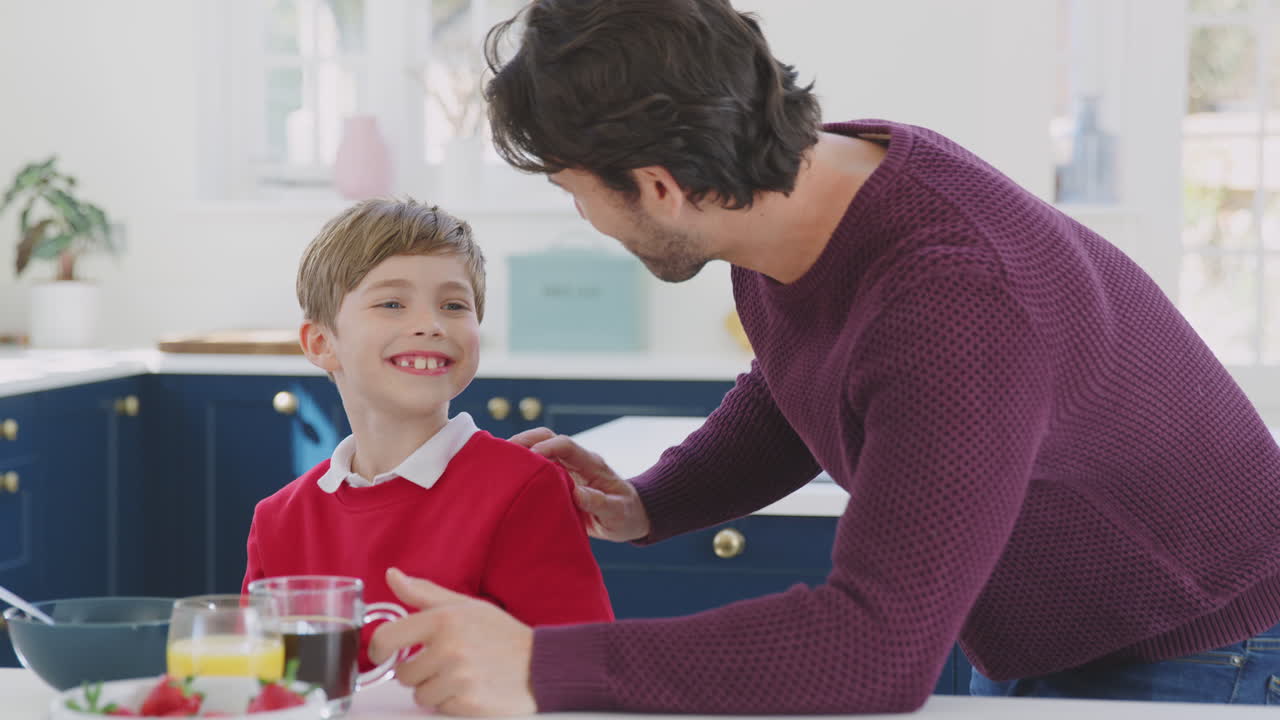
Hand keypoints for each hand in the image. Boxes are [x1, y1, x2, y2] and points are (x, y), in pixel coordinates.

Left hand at [368, 568, 535, 716]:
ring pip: (420, 694)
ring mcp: (459, 677)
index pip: (387, 638)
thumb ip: (424, 593)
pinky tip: (472, 688)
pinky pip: (440, 708)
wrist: (541, 664)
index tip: (383, 653)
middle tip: (446, 661)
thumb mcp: (465, 606)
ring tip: (461, 675)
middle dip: (420, 670)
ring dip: (436, 689)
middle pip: (404, 673)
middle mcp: (449, 648)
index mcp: (444, 619)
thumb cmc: (501, 634)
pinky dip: (452, 702)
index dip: (379, 648)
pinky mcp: (468, 702)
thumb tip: (392, 576)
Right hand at [509, 427, 651, 541]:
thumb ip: (600, 503)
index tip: (529, 458)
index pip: (566, 446)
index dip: (546, 447)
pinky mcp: (559, 479)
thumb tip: (577, 493)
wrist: (630, 517)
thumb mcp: (618, 513)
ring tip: (497, 463)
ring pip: (540, 448)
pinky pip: (538, 466)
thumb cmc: (626, 515)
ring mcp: (567, 468)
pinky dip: (522, 467)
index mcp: (591, 465)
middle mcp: (577, 462)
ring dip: (519, 452)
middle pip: (548, 438)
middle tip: (502, 454)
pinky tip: (506, 476)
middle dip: (525, 441)